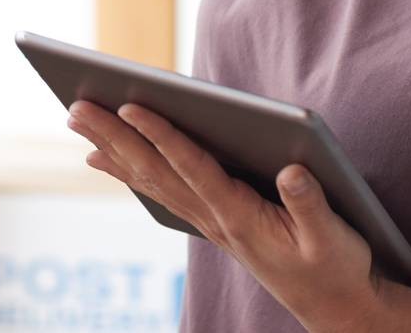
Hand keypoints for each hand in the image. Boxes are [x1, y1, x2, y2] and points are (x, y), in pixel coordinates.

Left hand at [68, 100, 384, 332]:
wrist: (333, 306)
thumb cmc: (335, 267)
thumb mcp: (334, 238)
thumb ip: (311, 204)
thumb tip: (293, 169)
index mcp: (241, 217)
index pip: (194, 168)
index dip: (163, 136)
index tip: (131, 105)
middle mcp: (215, 218)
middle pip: (156, 170)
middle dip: (115, 136)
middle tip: (74, 108)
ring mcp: (209, 220)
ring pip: (151, 178)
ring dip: (113, 148)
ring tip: (78, 121)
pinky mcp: (212, 219)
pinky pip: (160, 188)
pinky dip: (129, 169)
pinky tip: (106, 156)